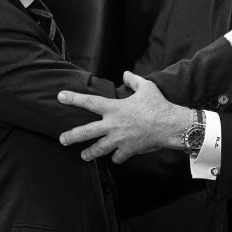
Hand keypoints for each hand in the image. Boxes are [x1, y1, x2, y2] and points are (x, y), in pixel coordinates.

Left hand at [57, 71, 193, 162]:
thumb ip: (133, 80)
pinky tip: (116, 157)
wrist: (171, 125)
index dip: (73, 98)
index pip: (89, 102)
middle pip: (86, 132)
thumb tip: (126, 74)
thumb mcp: (146, 87)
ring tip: (84, 156)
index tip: (60, 96)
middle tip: (62, 139)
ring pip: (98, 149)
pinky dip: (116, 157)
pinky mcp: (128, 150)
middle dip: (71, 136)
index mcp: (115, 108)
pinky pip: (118, 157)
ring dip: (89, 153)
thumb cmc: (158, 105)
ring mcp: (119, 140)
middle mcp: (113, 125)